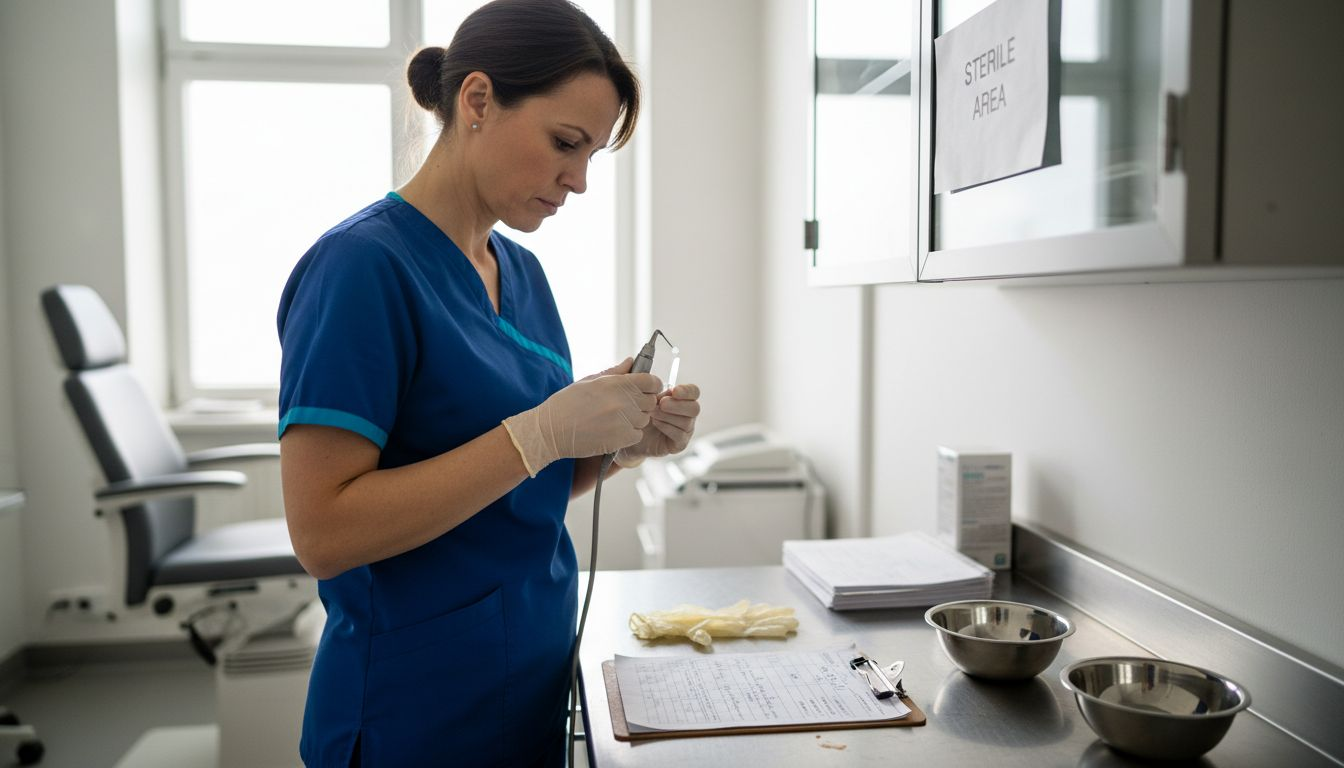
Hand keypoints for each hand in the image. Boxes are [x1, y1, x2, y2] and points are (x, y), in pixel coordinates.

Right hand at [502, 359, 661, 475]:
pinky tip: (613, 431)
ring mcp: (624, 421)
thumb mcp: (589, 381)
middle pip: (651, 401)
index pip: (652, 381)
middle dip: (642, 402)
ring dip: (636, 419)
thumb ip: (614, 372)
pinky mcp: (621, 439)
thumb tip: (631, 362)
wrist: (550, 430)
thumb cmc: (566, 403)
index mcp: (616, 383)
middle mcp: (624, 401)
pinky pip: (637, 435)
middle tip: (626, 405)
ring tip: (615, 418)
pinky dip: (629, 434)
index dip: (651, 385)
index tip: (644, 388)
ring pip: (645, 419)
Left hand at [615, 382, 700, 467]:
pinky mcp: (679, 444)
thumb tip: (631, 361)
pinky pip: (680, 436)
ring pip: (687, 422)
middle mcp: (686, 414)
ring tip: (652, 414)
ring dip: (668, 416)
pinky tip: (656, 424)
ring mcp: (684, 430)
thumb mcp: (637, 393)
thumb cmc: (637, 411)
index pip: (694, 392)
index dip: (687, 391)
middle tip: (661, 404)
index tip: (674, 391)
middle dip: (678, 405)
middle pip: (695, 408)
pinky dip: (667, 428)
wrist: (629, 434)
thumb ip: (638, 379)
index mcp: (681, 398)